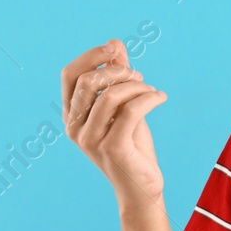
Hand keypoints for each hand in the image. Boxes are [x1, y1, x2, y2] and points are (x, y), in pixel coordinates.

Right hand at [61, 38, 167, 207]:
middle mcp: (74, 128)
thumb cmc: (131, 145)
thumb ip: (117, 77)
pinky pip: (131, 111)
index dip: (91, 56)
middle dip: (117, 70)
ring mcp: (90, 140)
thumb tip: (115, 43)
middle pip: (88, 82)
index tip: (114, 48)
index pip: (69, 75)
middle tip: (139, 76)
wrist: (141, 187)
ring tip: (151, 90)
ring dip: (136, 85)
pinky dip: (149, 98)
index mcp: (72, 116)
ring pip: (109, 95)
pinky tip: (160, 98)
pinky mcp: (112, 148)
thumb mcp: (124, 107)